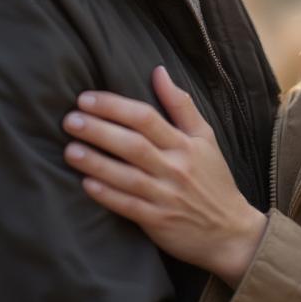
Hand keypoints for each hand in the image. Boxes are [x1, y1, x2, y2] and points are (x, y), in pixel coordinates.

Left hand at [63, 67, 267, 285]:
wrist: (230, 231)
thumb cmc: (213, 178)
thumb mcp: (205, 137)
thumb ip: (181, 104)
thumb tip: (158, 70)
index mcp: (185, 143)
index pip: (146, 118)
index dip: (115, 106)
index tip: (87, 98)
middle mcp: (175, 167)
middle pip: (133, 145)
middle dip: (99, 130)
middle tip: (71, 119)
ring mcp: (166, 196)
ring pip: (126, 176)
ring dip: (96, 162)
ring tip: (70, 150)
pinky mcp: (158, 221)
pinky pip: (128, 206)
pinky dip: (107, 195)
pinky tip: (86, 183)